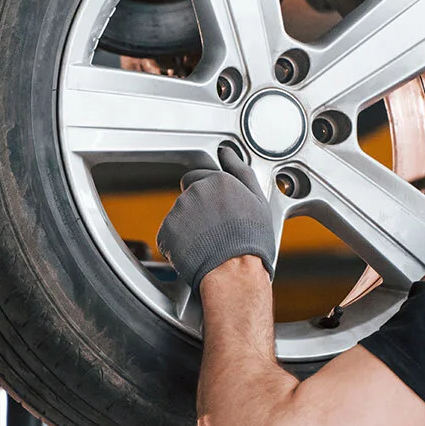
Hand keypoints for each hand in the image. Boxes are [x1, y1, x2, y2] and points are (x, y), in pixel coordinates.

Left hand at [157, 143, 276, 289]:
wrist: (234, 273)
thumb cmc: (251, 241)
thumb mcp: (258, 200)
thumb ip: (240, 170)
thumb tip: (227, 152)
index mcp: (218, 181)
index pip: (200, 177)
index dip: (209, 196)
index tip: (219, 212)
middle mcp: (196, 191)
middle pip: (189, 195)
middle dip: (198, 209)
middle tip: (215, 230)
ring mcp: (179, 211)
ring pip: (180, 216)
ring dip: (189, 227)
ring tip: (208, 244)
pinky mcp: (166, 231)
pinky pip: (169, 235)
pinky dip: (178, 245)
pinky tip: (195, 253)